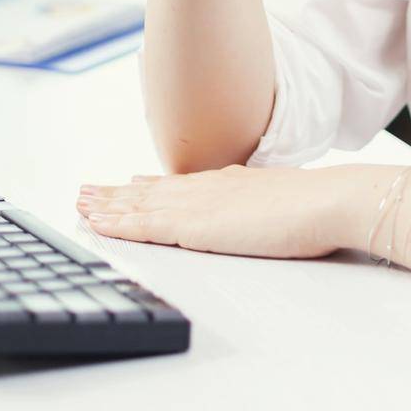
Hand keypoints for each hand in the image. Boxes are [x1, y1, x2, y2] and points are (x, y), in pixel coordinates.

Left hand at [77, 164, 381, 260]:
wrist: (328, 200)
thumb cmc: (319, 207)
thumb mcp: (285, 203)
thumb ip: (265, 207)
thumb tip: (262, 213)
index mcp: (230, 184)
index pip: (179, 185)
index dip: (149, 186)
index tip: (127, 184)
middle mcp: (207, 188)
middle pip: (151, 190)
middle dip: (117, 193)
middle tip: (88, 191)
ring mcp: (198, 205)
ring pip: (139, 204)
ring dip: (108, 204)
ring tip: (81, 203)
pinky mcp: (193, 226)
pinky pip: (143, 225)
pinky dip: (117, 223)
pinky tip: (97, 223)